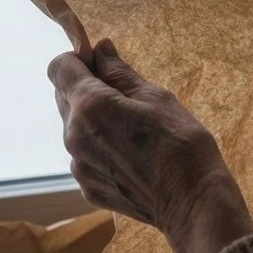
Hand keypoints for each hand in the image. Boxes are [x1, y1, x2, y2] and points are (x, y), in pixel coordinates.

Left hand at [48, 39, 252, 252]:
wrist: (193, 203)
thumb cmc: (181, 144)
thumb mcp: (155, 97)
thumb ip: (119, 71)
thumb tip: (100, 49)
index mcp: (89, 106)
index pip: (59, 67)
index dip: (79, 59)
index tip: (102, 63)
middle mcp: (74, 135)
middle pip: (63, 95)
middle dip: (86, 87)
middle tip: (124, 95)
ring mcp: (78, 166)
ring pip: (73, 126)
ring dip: (92, 118)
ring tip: (131, 128)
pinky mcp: (87, 187)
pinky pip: (84, 155)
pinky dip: (99, 146)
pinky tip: (130, 153)